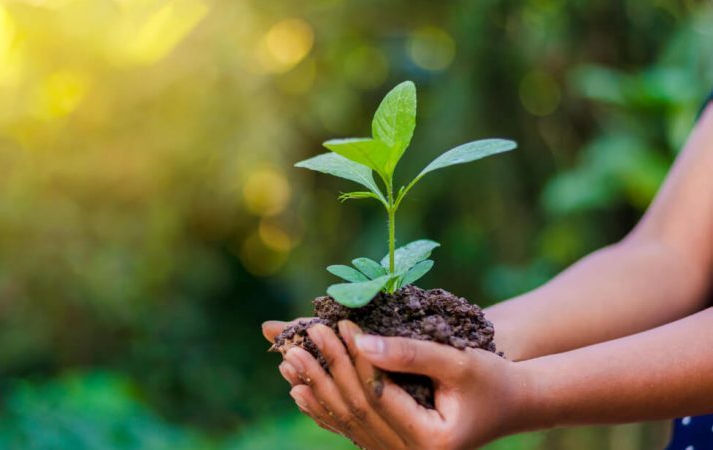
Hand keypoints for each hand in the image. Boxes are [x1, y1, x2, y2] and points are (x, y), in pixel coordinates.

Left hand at [264, 319, 540, 449]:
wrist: (511, 404)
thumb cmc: (492, 379)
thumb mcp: (457, 361)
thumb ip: (411, 354)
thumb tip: (361, 341)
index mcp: (430, 442)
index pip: (378, 397)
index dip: (353, 360)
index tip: (334, 325)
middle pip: (356, 412)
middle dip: (325, 374)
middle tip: (297, 342)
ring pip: (348, 422)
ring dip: (316, 390)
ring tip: (287, 362)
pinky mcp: (393, 446)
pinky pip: (353, 428)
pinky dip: (325, 408)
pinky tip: (300, 391)